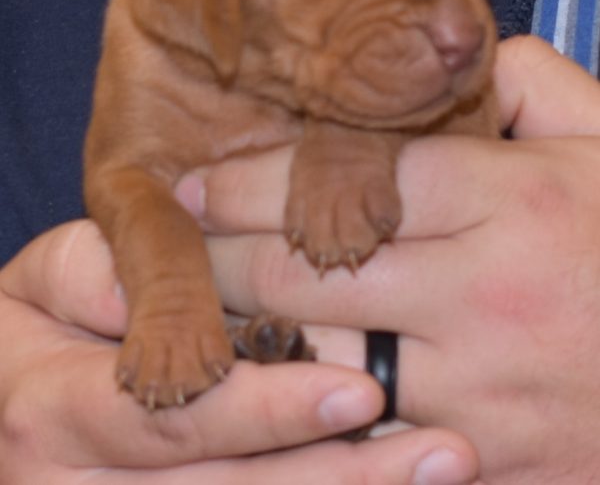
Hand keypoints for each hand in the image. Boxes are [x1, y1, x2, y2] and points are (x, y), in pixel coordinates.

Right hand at [0, 220, 479, 483]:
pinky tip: (392, 481)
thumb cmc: (42, 310)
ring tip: (442, 469)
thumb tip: (195, 296)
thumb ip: (114, 271)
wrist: (14, 380)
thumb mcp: (59, 271)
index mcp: (52, 415)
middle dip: (338, 475)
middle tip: (441, 451)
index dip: (262, 411)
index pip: (172, 418)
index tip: (354, 390)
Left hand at [185, 36, 599, 483]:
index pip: (350, 181)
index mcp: (514, 200)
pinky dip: (305, 407)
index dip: (257, 180)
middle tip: (172, 238)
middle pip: (309, 268)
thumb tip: (455, 53)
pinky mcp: (483, 460)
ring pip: (317, 358)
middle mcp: (487, 292)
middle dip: (219, 253)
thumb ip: (528, 81)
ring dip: (248, 331)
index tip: (198, 182)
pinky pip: (362, 435)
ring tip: (198, 305)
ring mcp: (481, 389)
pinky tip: (264, 382)